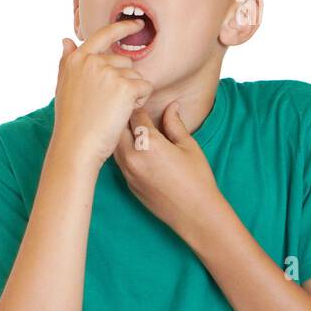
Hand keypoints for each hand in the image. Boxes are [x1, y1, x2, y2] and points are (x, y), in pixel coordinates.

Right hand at [51, 18, 154, 167]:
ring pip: (136, 76)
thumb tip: (66, 40)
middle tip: (108, 103)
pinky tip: (124, 113)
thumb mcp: (63, 87)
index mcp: (76, 59)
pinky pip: (145, 87)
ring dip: (132, 92)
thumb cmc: (71, 121)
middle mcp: (92, 61)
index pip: (103, 35)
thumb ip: (67, 62)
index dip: (122, 27)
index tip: (136, 24)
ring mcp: (109, 73)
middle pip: (124, 61)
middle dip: (124, 79)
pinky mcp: (125, 87)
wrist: (76, 145)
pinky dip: (140, 101)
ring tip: (113, 110)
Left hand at [113, 102, 225, 241]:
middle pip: (117, 127)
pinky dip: (122, 150)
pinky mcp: (127, 183)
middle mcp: (132, 156)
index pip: (134, 114)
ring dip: (120, 134)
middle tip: (131, 109)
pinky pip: (119, 160)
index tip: (140, 97)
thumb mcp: (188, 146)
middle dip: (122, 117)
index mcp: (148, 143)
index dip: (137, 103)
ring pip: (114, 144)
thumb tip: (171, 106)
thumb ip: (174, 124)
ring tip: (129, 125)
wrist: (194, 214)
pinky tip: (132, 146)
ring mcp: (127, 172)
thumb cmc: (197, 179)